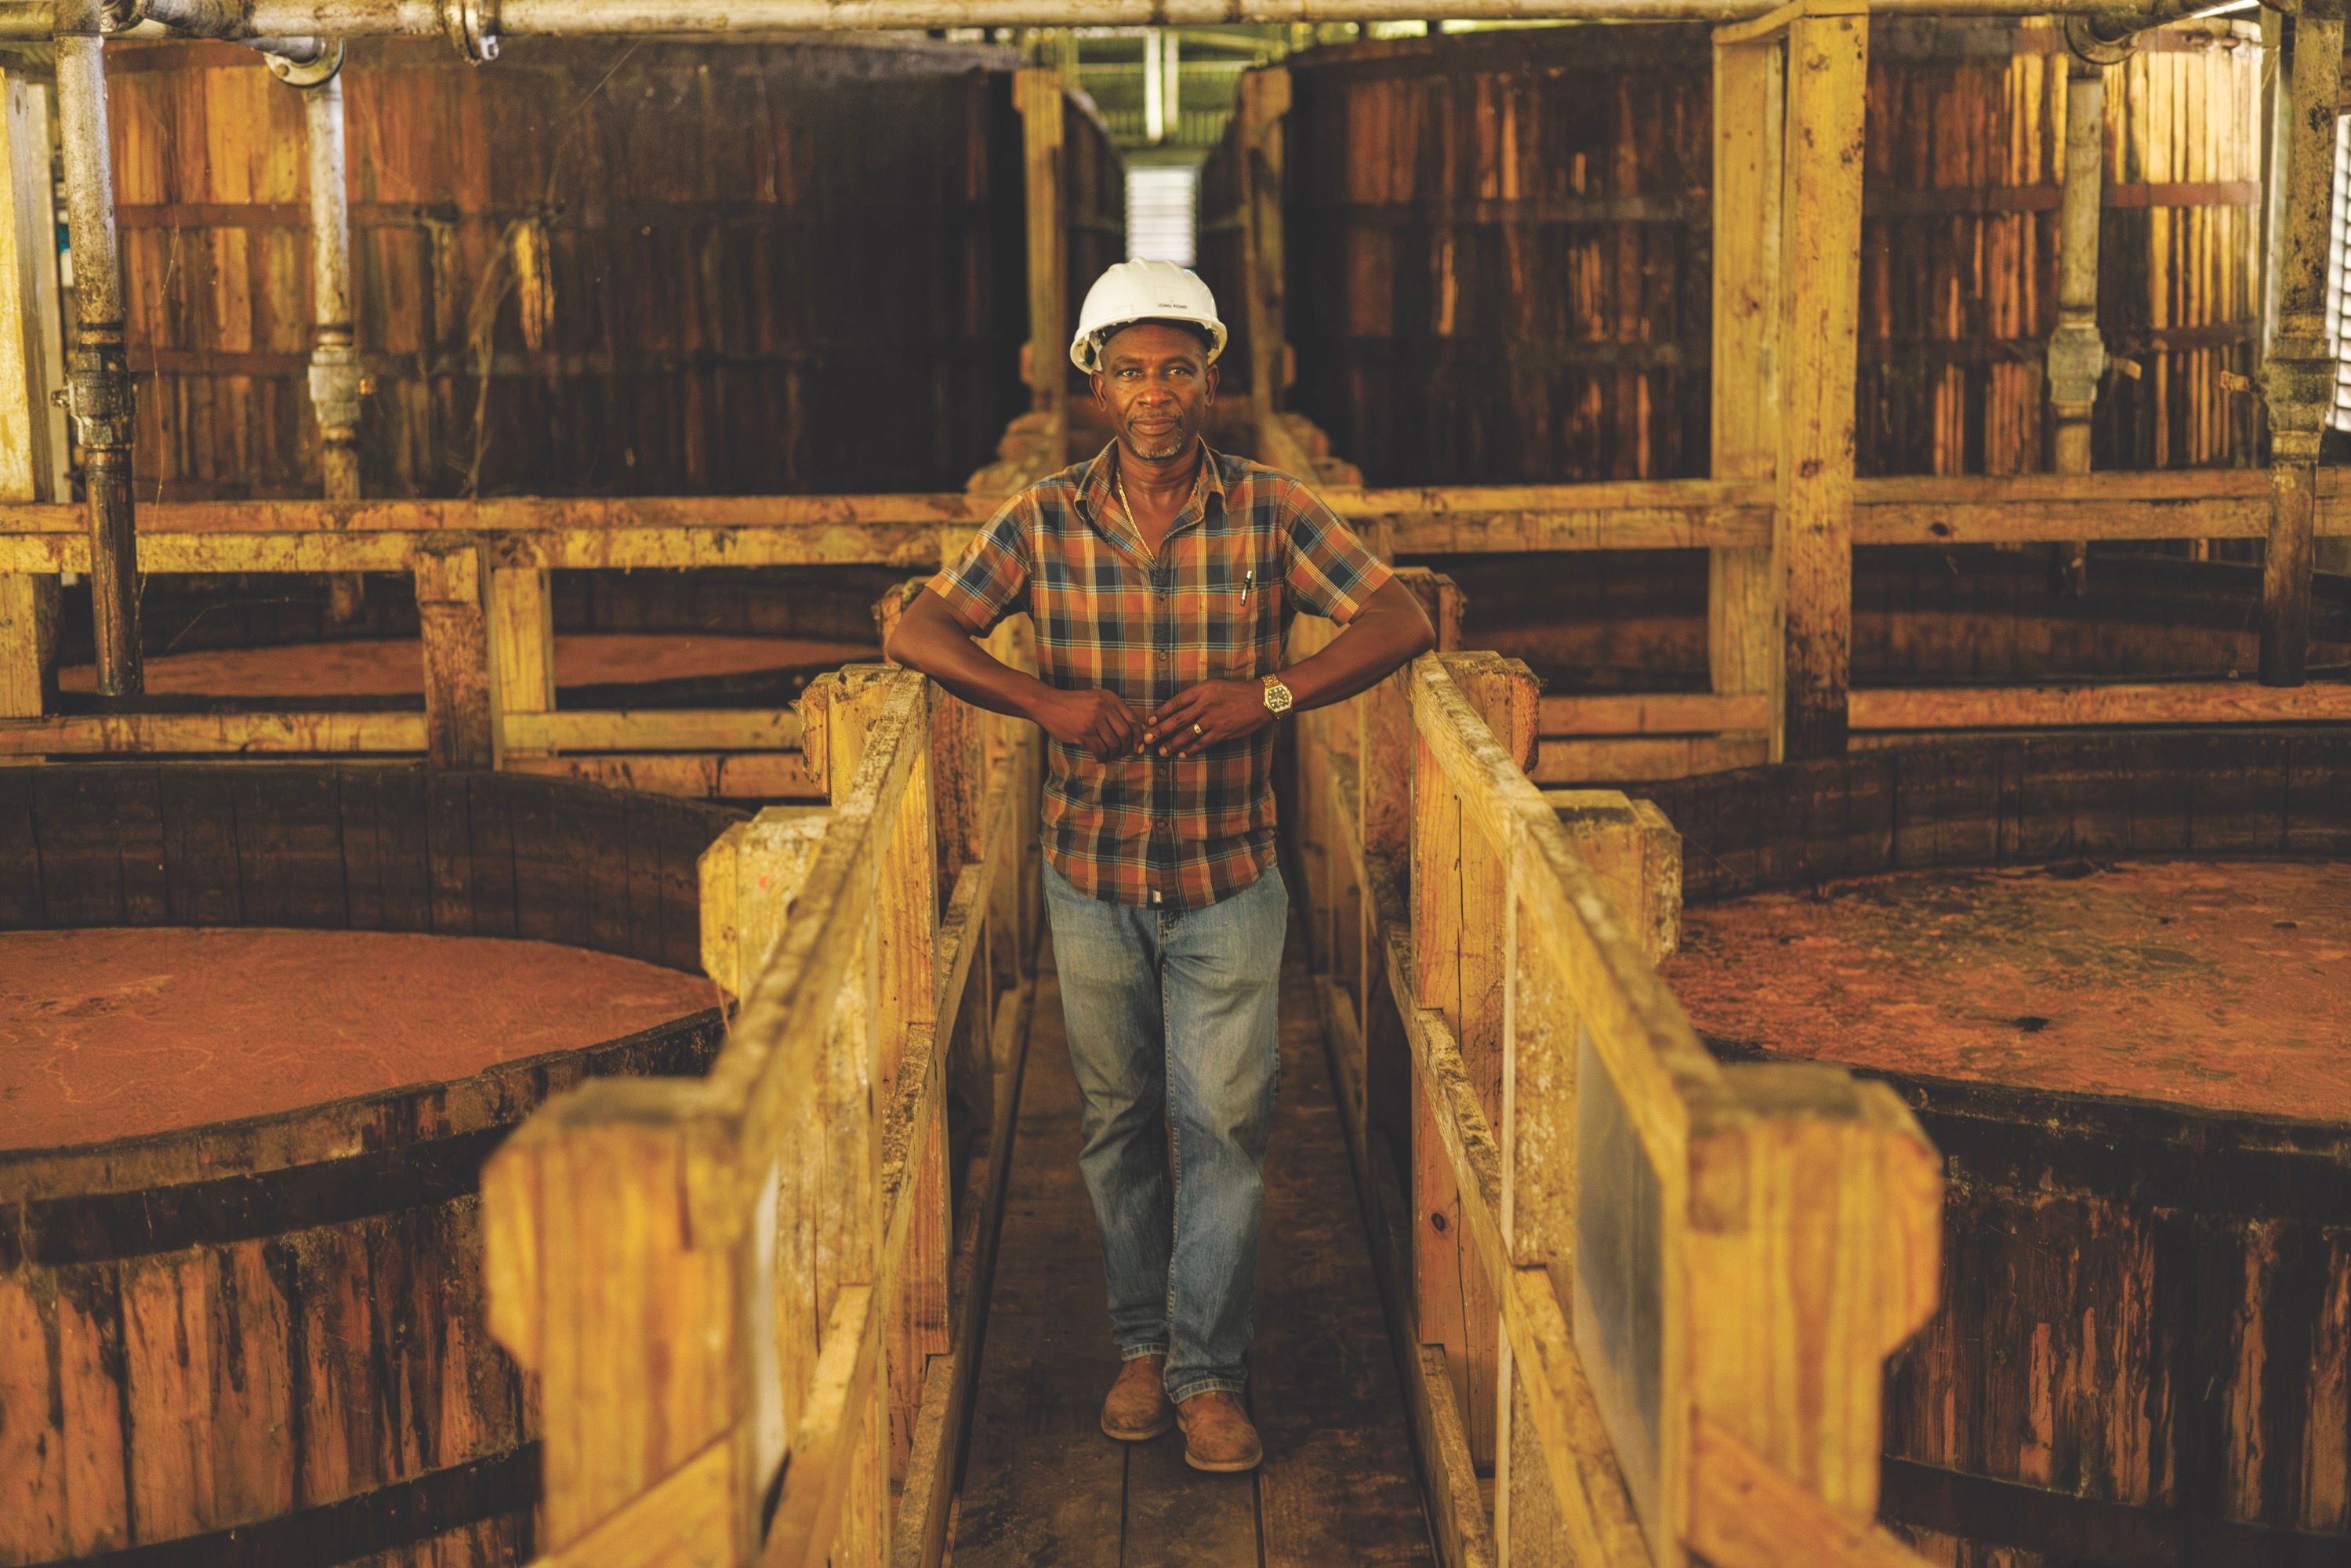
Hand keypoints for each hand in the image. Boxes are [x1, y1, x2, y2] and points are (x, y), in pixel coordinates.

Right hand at [1035, 687, 1143, 759]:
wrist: (1048, 704)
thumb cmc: (1073, 704)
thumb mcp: (1096, 698)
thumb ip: (1113, 710)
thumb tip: (1132, 732)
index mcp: (1110, 698)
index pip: (1133, 719)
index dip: (1139, 736)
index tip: (1138, 747)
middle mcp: (1105, 707)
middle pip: (1125, 734)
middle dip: (1126, 748)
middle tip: (1121, 754)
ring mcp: (1094, 720)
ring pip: (1113, 744)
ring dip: (1113, 755)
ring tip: (1108, 757)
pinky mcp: (1084, 732)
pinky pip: (1100, 750)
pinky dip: (1102, 757)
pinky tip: (1099, 759)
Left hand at [1143, 679, 1275, 757]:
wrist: (1261, 699)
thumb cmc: (1237, 691)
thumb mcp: (1215, 685)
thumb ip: (1198, 696)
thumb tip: (1179, 709)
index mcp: (1202, 690)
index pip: (1176, 702)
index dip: (1161, 713)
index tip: (1150, 721)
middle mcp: (1205, 705)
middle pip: (1177, 720)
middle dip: (1160, 731)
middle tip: (1147, 739)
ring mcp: (1214, 720)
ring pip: (1188, 734)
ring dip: (1173, 744)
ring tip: (1162, 751)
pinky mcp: (1222, 732)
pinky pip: (1203, 743)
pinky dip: (1192, 749)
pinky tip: (1183, 754)